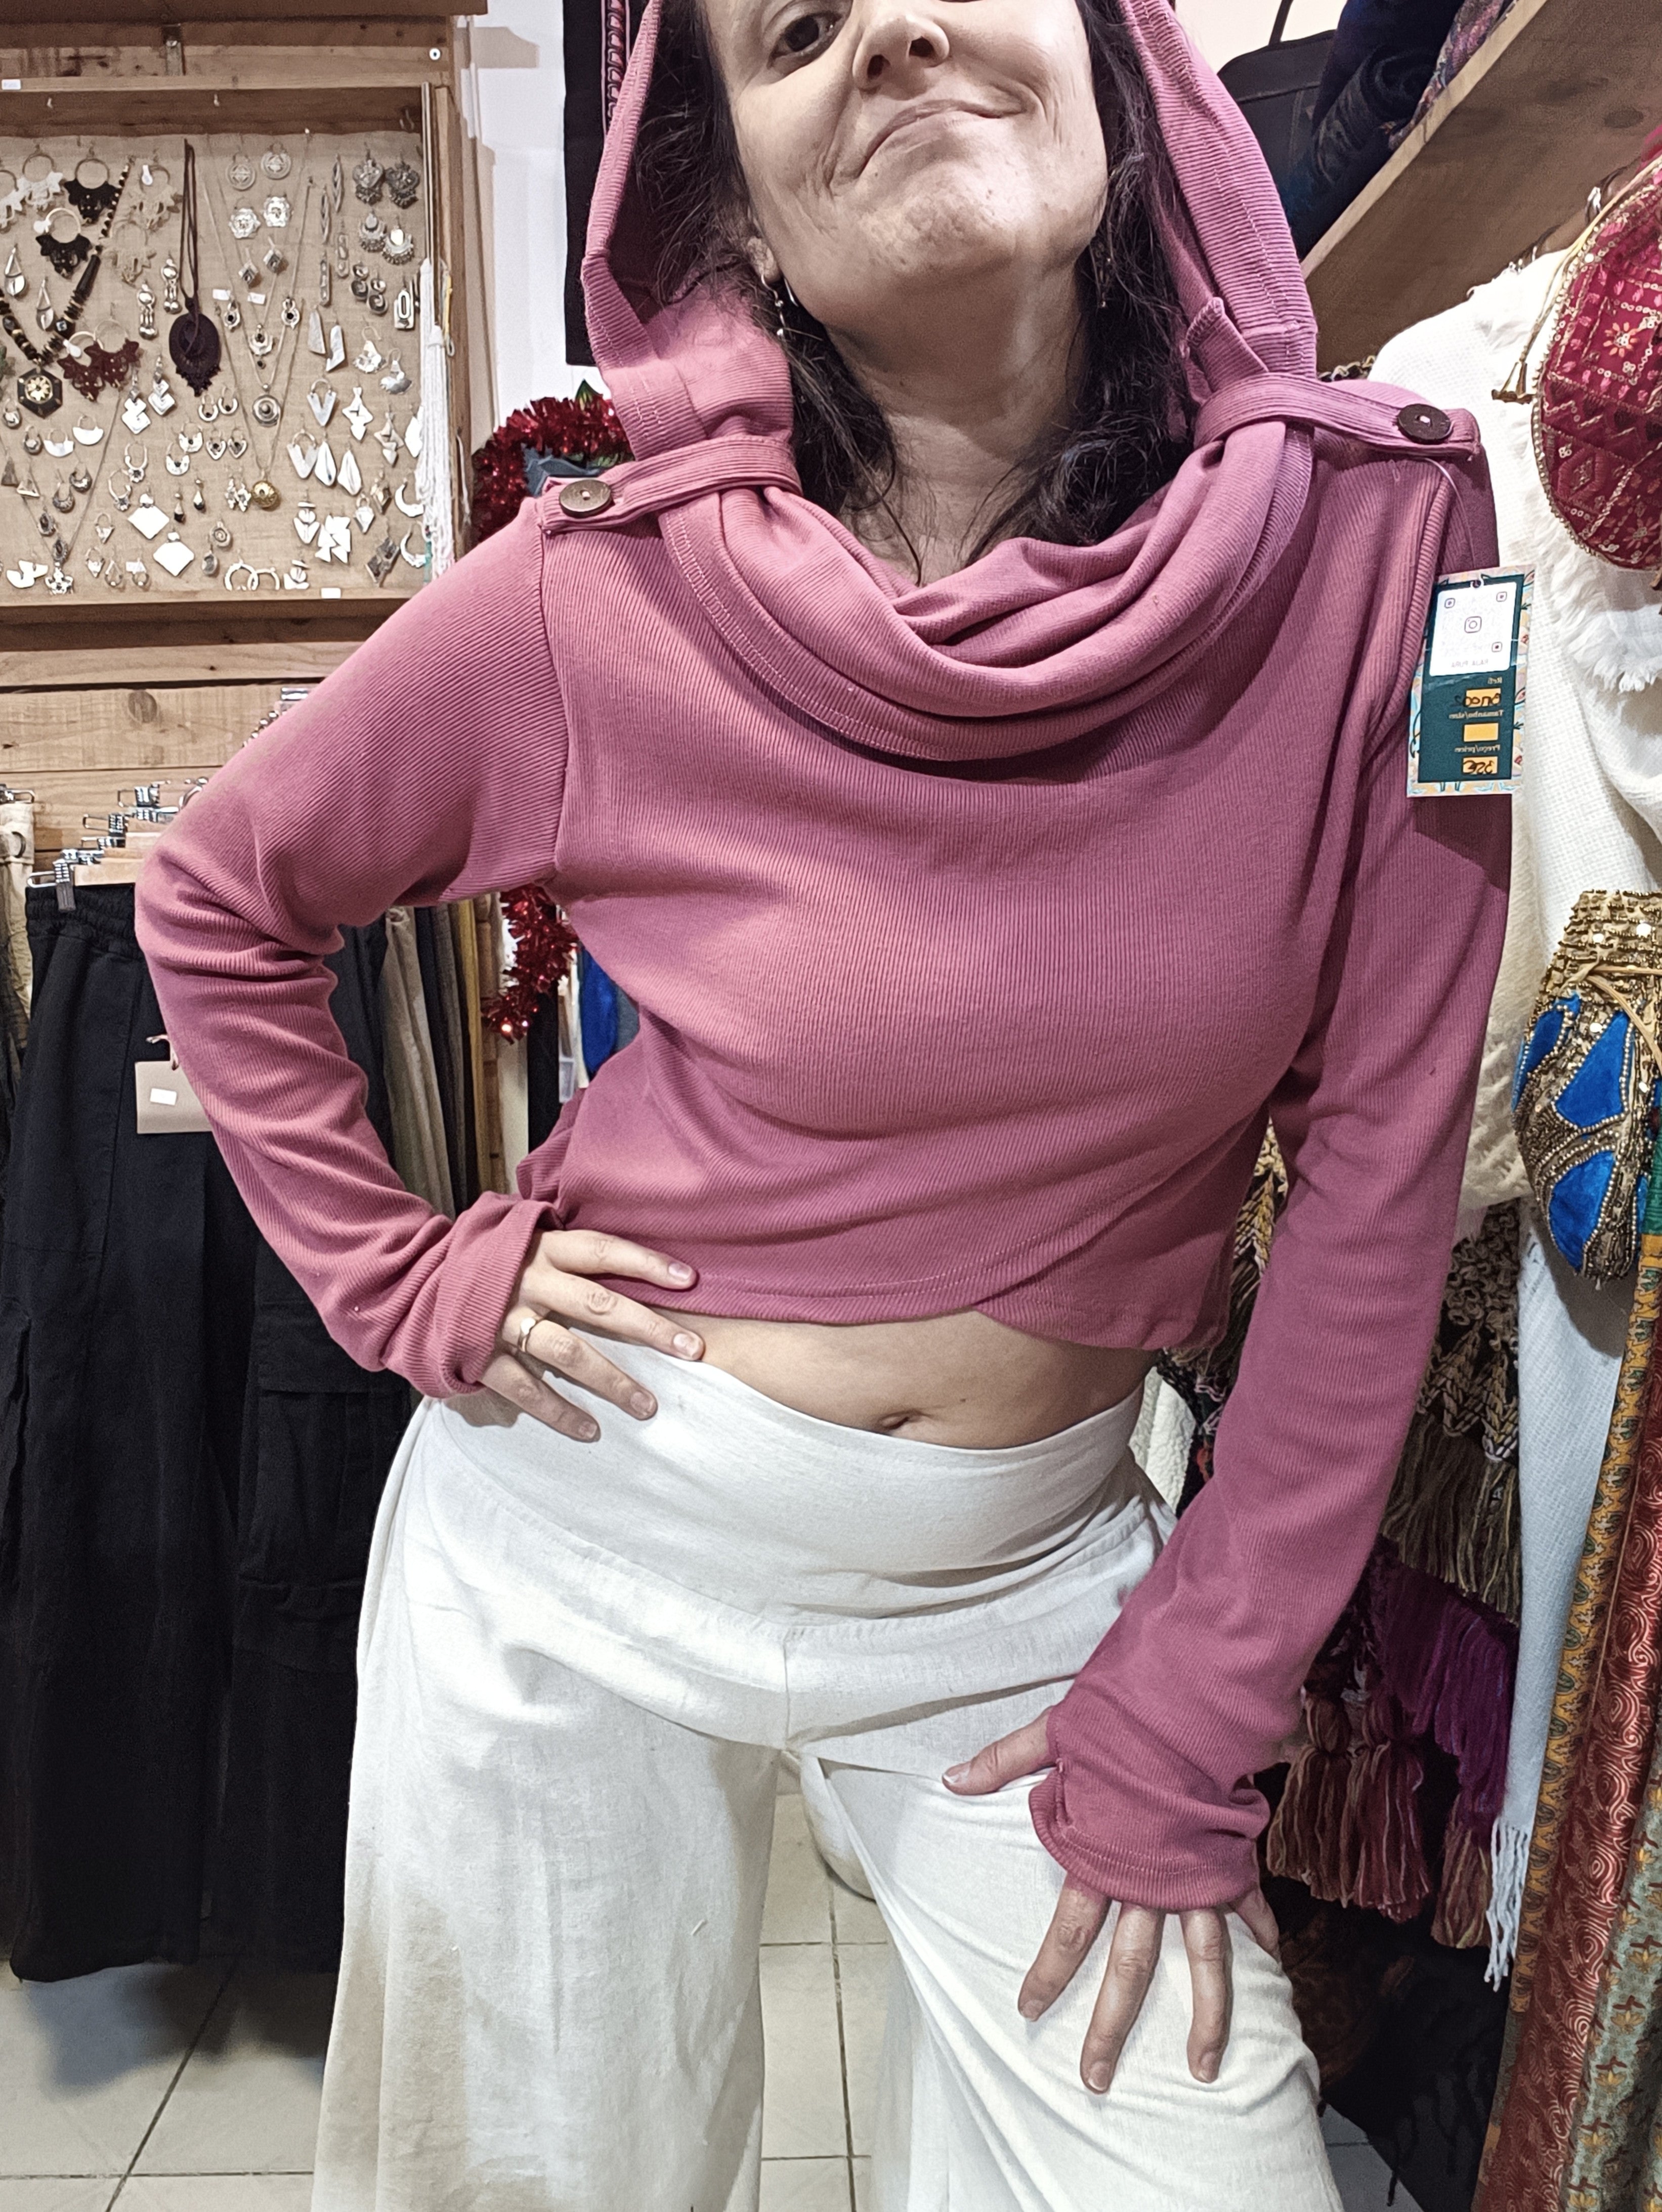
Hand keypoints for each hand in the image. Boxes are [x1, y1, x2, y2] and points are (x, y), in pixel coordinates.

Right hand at [480, 1229, 704, 1439]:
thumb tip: (633, 1267)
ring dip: (612, 1381)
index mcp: (541, 1249)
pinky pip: (526, 1389)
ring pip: (569, 1352)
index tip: (688, 1280)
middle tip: (691, 1350)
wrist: (415, 1282)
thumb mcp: (525, 1242)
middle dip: (648, 1328)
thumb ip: (570, 1255)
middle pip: (598, 1304)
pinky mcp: (481, 1356)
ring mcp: (503, 1321)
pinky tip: (590, 1430)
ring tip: (647, 1406)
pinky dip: (559, 1412)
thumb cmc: (490, 1262)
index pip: (601, 1250)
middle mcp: (527, 1282)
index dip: (644, 1262)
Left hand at [943, 1712, 1278, 2094]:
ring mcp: (1197, 1878)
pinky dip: (1264, 1937)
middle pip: (1130, 1971)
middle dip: (1111, 2027)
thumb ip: (1005, 1762)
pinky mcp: (1233, 1862)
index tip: (1029, 2010)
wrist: (1189, 1699)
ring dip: (1204, 2018)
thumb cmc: (1121, 1717)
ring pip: (1203, 1964)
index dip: (1048, 1974)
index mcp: (1102, 1858)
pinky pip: (1251, 1910)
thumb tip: (952, 1777)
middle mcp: (1150, 1882)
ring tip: (1202, 2069)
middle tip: (1096, 2079)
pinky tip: (1274, 1969)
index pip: (1068, 1933)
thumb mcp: (1053, 1735)